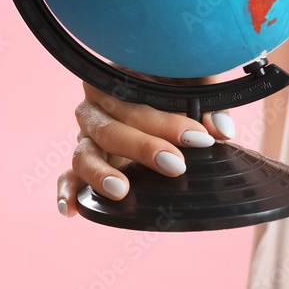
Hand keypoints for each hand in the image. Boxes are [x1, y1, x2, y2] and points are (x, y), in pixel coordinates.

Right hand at [56, 76, 235, 217]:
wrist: (158, 83)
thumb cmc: (174, 78)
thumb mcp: (194, 80)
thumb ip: (210, 101)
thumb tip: (221, 131)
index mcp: (117, 79)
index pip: (135, 101)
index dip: (165, 121)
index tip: (198, 137)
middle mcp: (96, 106)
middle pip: (112, 129)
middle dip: (144, 148)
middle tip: (177, 165)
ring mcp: (87, 134)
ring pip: (85, 154)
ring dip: (101, 173)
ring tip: (121, 190)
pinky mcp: (86, 158)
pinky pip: (69, 175)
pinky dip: (67, 190)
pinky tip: (72, 210)